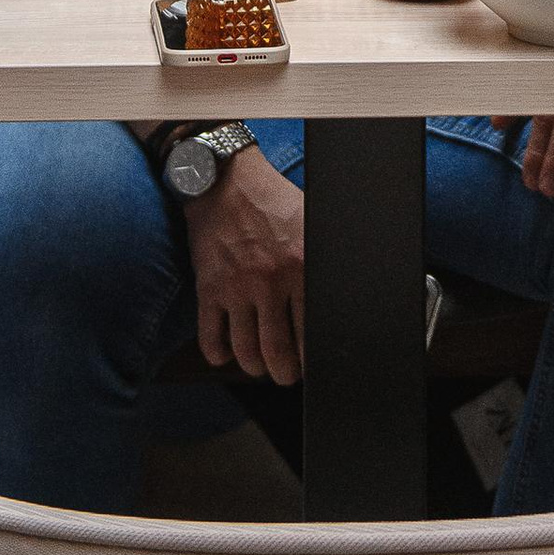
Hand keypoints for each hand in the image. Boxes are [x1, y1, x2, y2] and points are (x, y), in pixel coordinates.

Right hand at [182, 145, 303, 386]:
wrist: (226, 180)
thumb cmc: (272, 200)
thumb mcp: (310, 221)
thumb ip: (322, 256)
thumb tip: (345, 288)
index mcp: (301, 265)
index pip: (310, 332)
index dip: (312, 359)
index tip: (312, 364)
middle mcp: (269, 281)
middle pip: (277, 353)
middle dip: (284, 373)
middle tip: (286, 374)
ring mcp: (236, 288)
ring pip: (246, 353)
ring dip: (254, 367)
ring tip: (260, 364)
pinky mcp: (208, 289)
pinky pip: (211, 340)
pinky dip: (219, 355)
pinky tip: (227, 353)